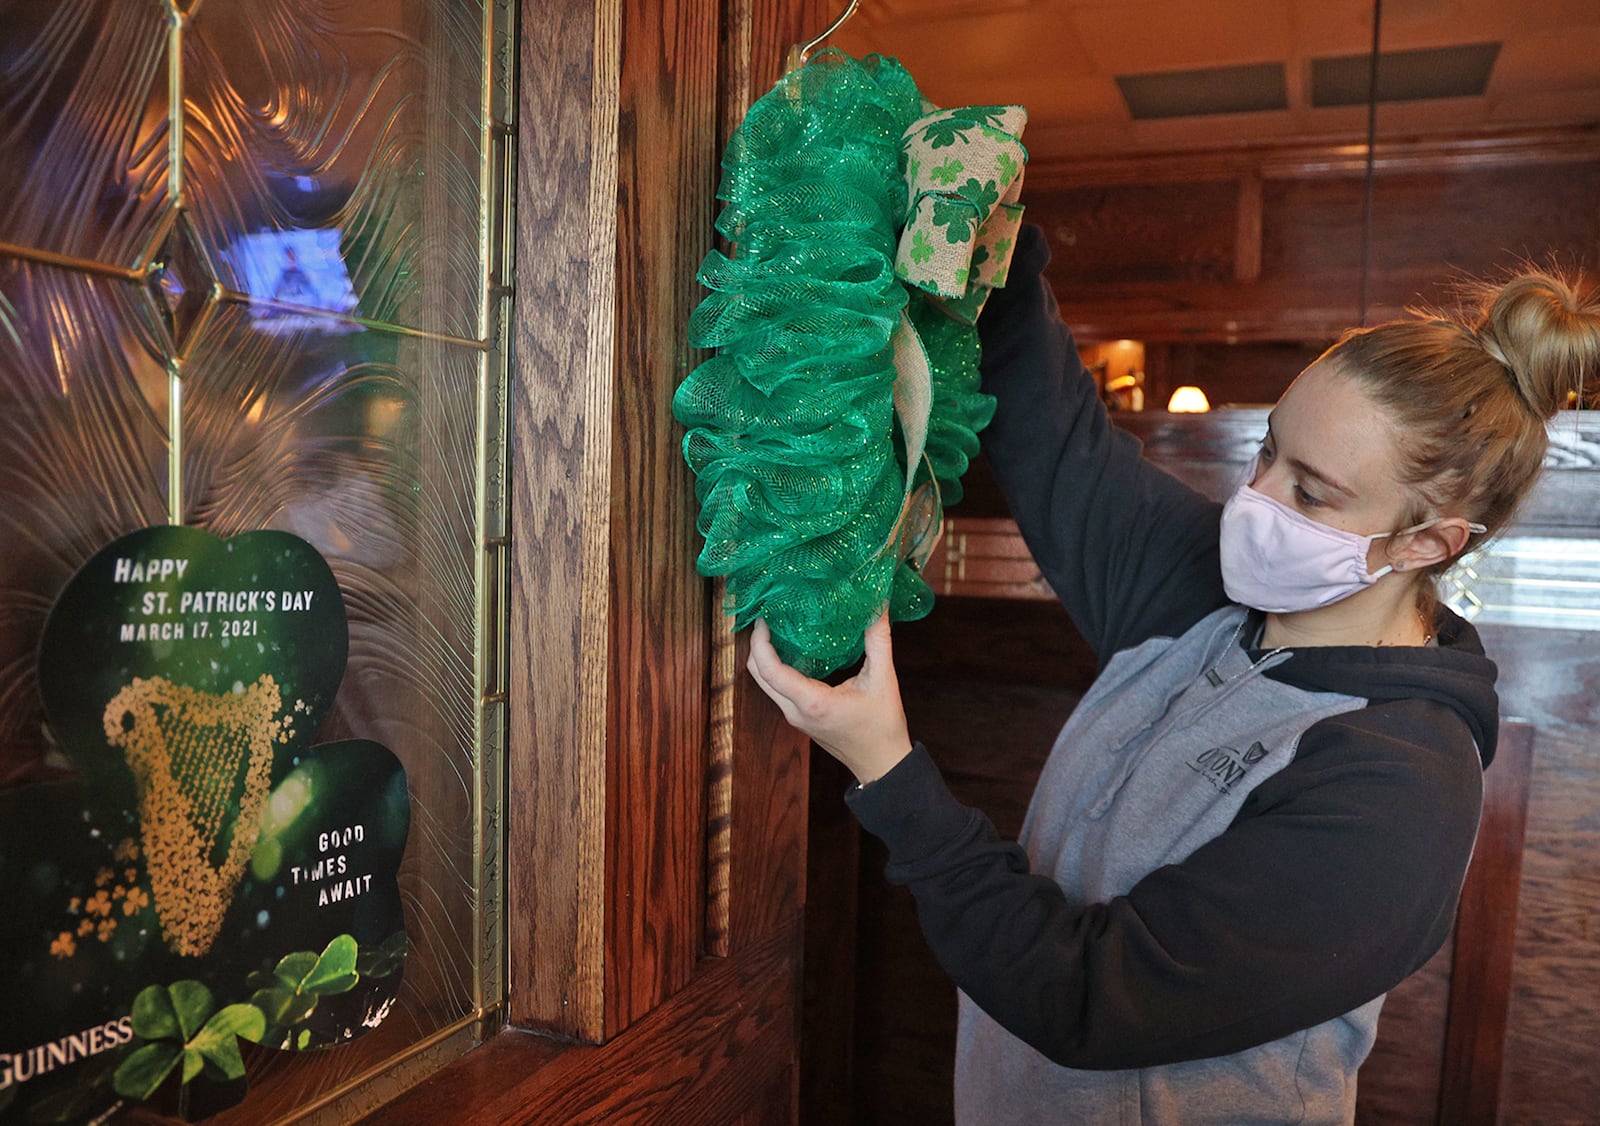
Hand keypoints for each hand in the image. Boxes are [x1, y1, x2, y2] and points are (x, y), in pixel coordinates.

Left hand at [746, 613, 913, 785]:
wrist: (882, 764)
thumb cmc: (883, 726)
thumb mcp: (884, 679)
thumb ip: (878, 639)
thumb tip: (878, 603)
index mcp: (813, 702)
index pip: (770, 671)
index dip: (761, 642)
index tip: (764, 619)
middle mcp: (796, 711)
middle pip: (758, 675)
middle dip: (756, 645)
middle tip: (767, 618)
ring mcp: (795, 717)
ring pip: (764, 683)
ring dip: (764, 657)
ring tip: (777, 629)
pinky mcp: (799, 718)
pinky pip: (777, 689)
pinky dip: (775, 668)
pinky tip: (791, 649)